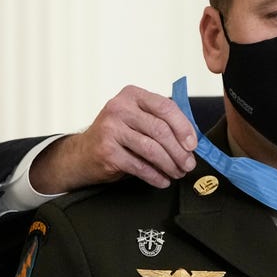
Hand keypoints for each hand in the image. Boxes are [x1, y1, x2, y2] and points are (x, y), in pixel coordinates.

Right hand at [30, 86, 197, 192]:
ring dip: (170, 165)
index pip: (165, 107)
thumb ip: (162, 122)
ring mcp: (110, 129)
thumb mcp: (138, 119)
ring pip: (152, 149)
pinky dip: (155, 176)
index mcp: (132, 95)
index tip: (194, 145)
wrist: (83, 153)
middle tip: (189, 165)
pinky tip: (163, 181)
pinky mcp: (106, 151)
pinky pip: (140, 166)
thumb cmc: (118, 135)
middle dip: (179, 151)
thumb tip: (192, 140)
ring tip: (178, 173)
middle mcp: (119, 108)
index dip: (184, 127)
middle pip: (160, 130)